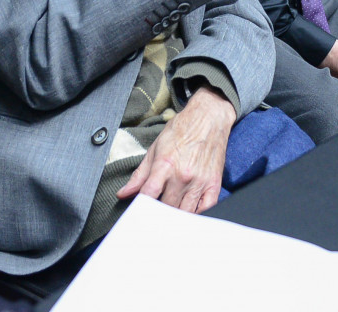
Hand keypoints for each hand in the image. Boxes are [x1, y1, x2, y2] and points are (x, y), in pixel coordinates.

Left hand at [118, 87, 235, 212]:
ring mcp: (200, 182)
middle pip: (166, 207)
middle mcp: (183, 176)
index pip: (149, 194)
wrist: (208, 118)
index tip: (137, 214)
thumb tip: (124, 193)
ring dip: (175, 218)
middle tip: (152, 217)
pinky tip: (189, 216)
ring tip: (168, 219)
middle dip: (157, 213)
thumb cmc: (181, 131)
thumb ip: (140, 174)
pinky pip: (206, 209)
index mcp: (165, 165)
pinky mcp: (214, 184)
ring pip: (185, 213)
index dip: (141, 207)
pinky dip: (197, 216)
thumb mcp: (155, 148)